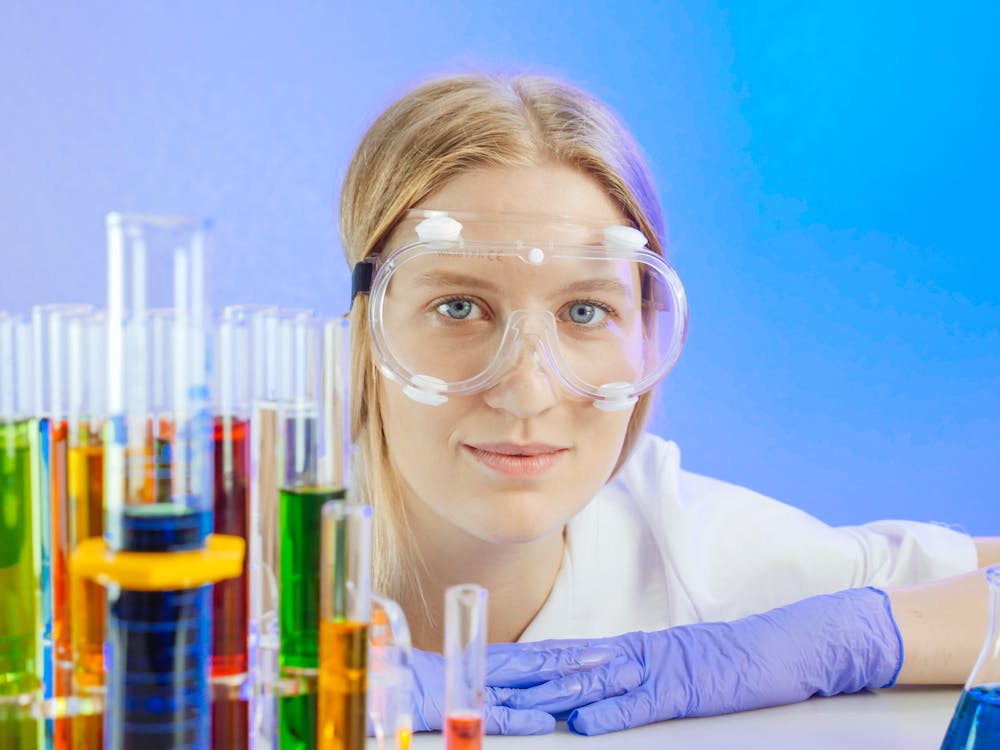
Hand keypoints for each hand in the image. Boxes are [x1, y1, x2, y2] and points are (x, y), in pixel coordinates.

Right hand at [408, 640, 619, 733]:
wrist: (382, 682)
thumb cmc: (421, 681)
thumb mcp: (466, 678)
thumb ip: (495, 680)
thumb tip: (529, 690)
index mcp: (494, 661)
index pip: (541, 655)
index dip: (573, 652)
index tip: (604, 649)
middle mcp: (491, 670)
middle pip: (544, 666)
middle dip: (582, 663)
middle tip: (619, 662)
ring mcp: (477, 689)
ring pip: (528, 687)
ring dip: (563, 686)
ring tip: (595, 684)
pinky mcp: (461, 710)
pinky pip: (494, 715)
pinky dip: (520, 718)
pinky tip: (545, 722)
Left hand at [496, 587, 903, 734]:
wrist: (788, 644)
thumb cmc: (732, 663)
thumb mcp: (674, 673)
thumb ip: (631, 684)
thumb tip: (586, 706)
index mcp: (631, 650)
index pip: (564, 654)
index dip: (522, 662)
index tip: (483, 667)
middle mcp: (637, 654)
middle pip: (568, 663)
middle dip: (520, 674)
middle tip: (476, 679)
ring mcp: (663, 669)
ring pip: (597, 680)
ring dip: (552, 692)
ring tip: (512, 701)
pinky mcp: (691, 688)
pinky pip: (647, 702)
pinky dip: (614, 712)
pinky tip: (585, 722)